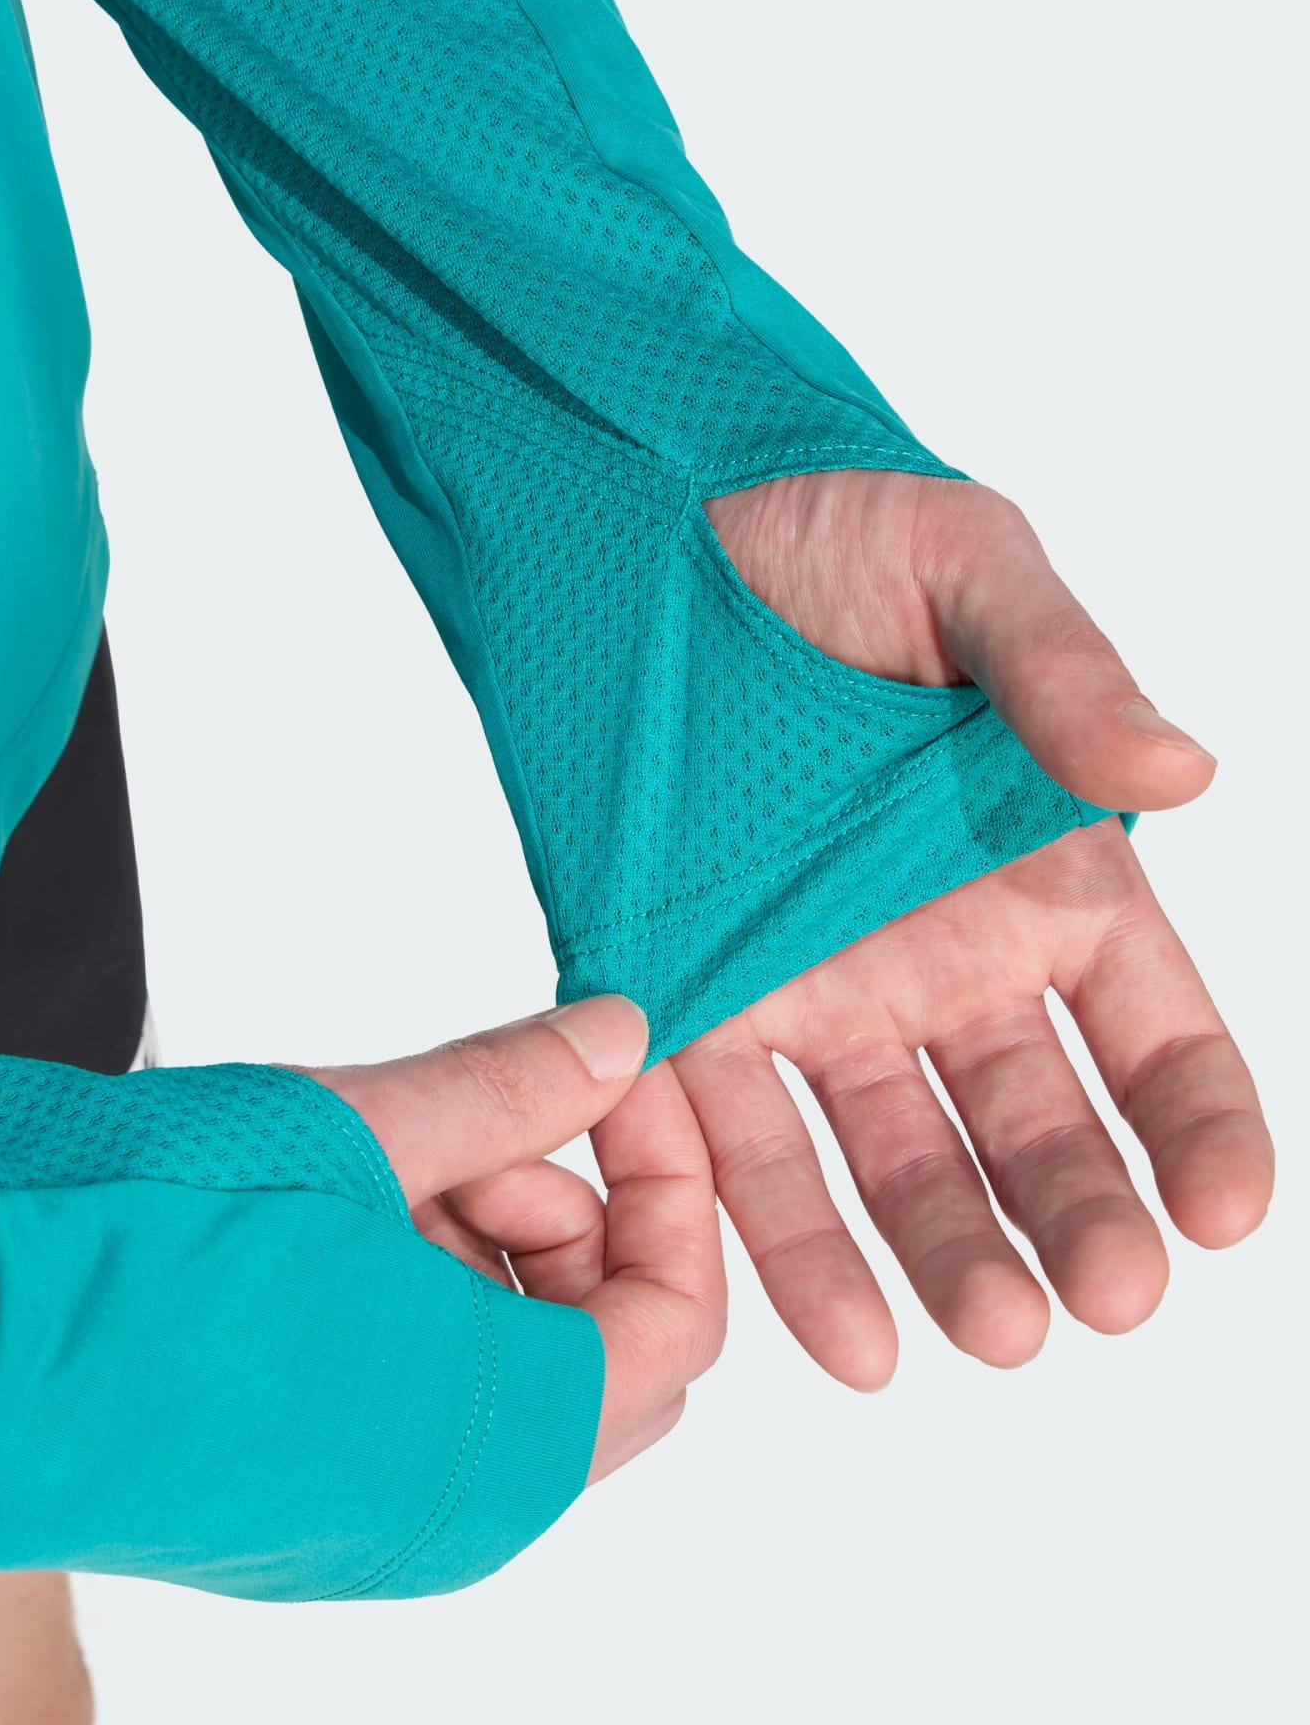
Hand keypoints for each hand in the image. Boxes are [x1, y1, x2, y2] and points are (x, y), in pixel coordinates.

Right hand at [302, 995, 725, 1481]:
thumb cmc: (163, 1246)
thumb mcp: (357, 1133)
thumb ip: (510, 1090)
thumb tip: (624, 1037)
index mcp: (507, 1439)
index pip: (681, 1318)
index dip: (666, 1180)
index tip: (612, 1076)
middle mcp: (464, 1513)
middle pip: (603, 1341)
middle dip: (560, 1210)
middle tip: (466, 1128)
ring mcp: (384, 1525)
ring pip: (511, 1362)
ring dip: (472, 1240)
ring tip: (371, 1166)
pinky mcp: (312, 1510)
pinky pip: (425, 1393)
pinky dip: (411, 1293)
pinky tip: (332, 1219)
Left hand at [685, 469, 1272, 1384]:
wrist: (638, 527)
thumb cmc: (819, 530)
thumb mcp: (965, 569)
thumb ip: (1065, 674)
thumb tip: (1184, 769)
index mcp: (1037, 874)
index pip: (1151, 1031)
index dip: (1196, 1122)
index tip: (1225, 1212)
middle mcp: (933, 957)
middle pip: (1030, 1125)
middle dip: (1074, 1218)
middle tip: (1099, 1299)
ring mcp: (812, 988)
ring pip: (893, 1157)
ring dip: (938, 1253)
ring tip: (981, 1335)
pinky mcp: (686, 994)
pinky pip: (734, 1135)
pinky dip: (775, 1231)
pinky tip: (824, 1316)